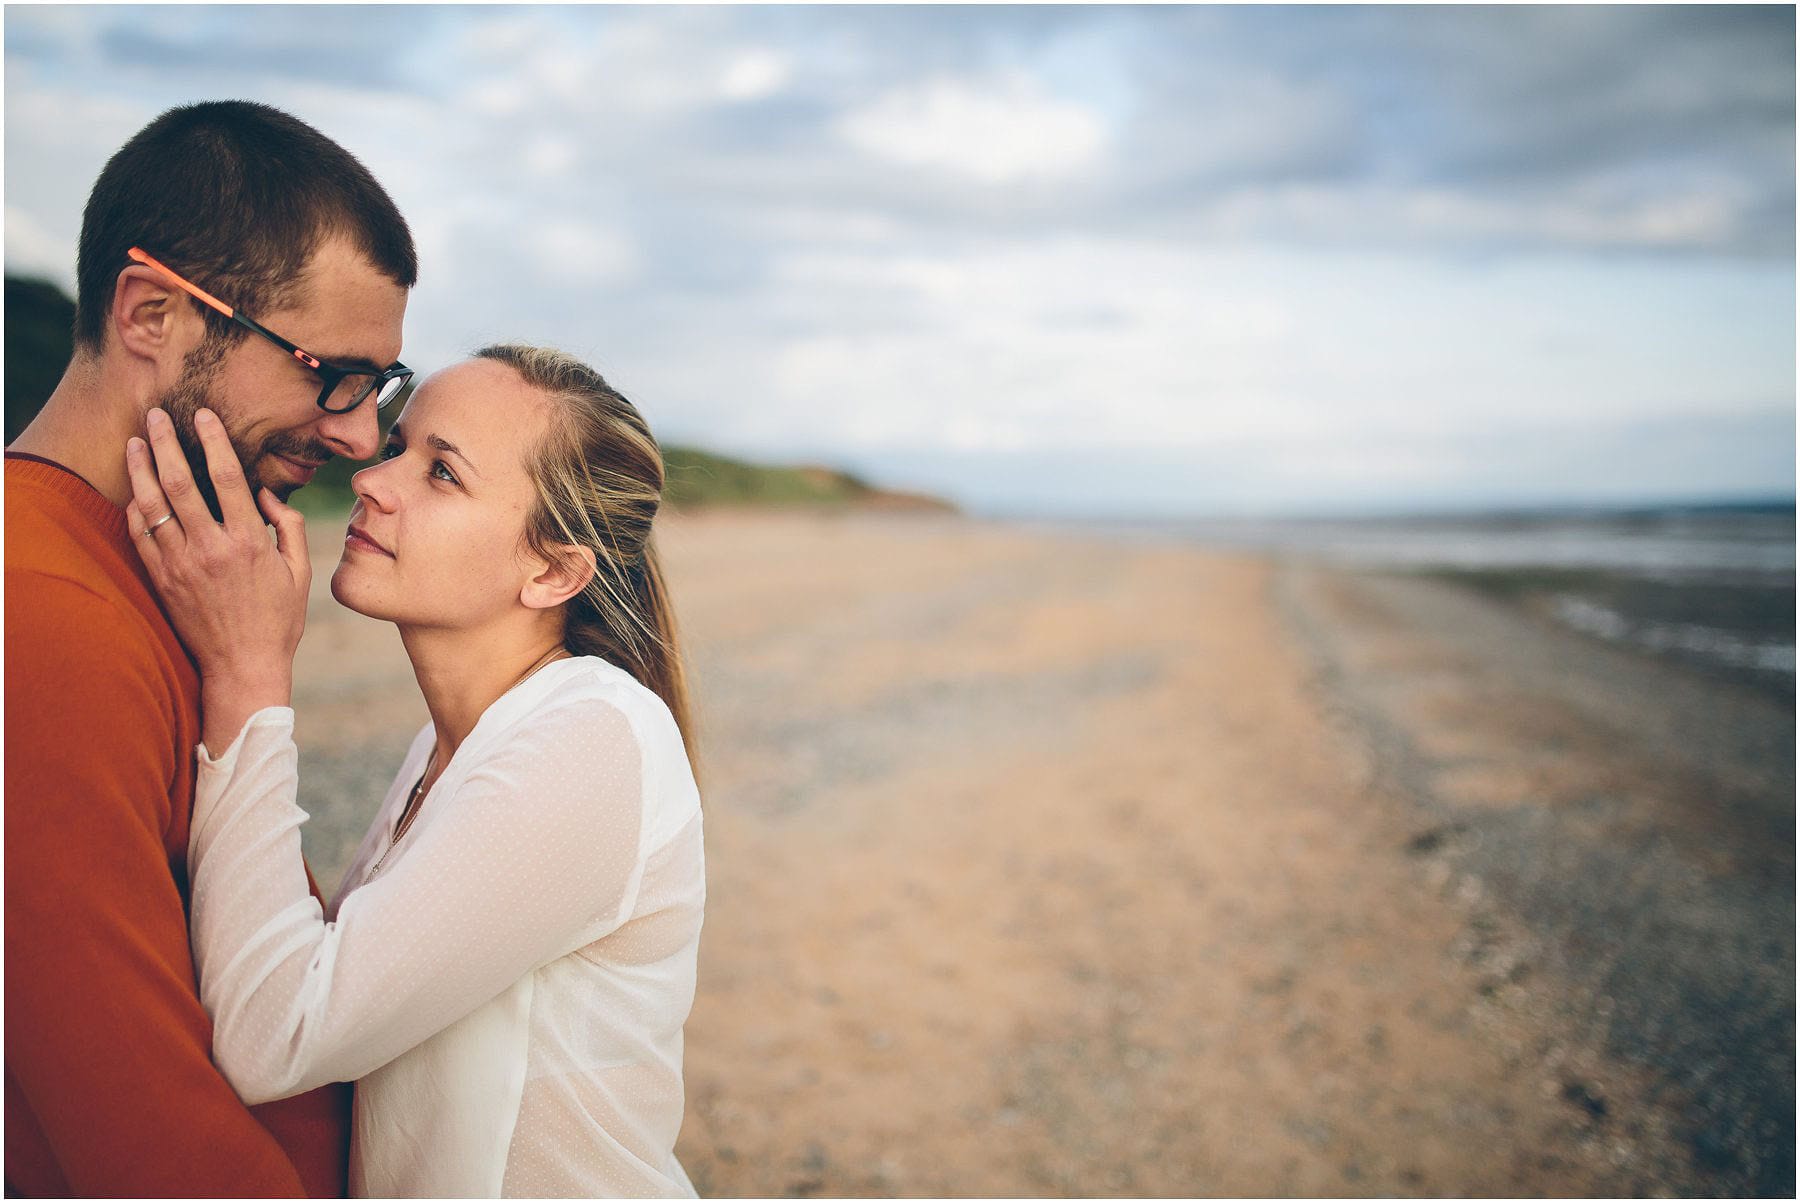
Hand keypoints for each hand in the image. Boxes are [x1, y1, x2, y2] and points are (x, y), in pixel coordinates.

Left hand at [126, 406, 310, 749]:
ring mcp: (181, 564)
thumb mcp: (299, 572)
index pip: (227, 476)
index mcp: (249, 542)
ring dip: (140, 469)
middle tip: (155, 416)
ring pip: (152, 504)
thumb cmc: (278, 619)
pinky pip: (140, 536)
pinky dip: (135, 509)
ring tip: (135, 443)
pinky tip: (135, 491)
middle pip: (179, 481)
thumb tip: (265, 495)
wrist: (243, 665)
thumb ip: (289, 528)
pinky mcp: (162, 580)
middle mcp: (211, 548)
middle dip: (165, 442)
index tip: (204, 416)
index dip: (214, 440)